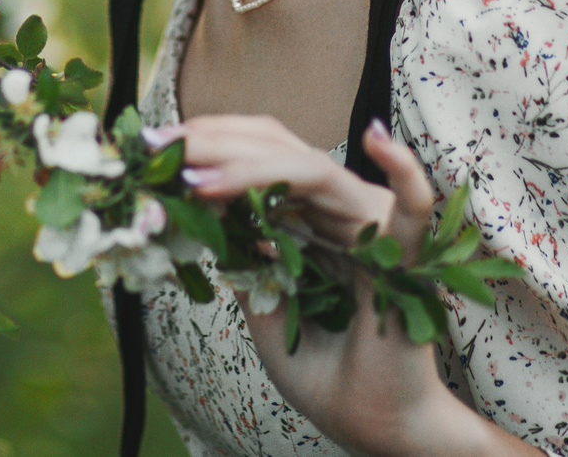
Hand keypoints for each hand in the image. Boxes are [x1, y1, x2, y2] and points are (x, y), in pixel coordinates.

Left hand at [155, 115, 537, 456]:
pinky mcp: (405, 261)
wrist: (374, 429)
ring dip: (252, 166)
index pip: (264, 155)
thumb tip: (201, 213)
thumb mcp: (264, 310)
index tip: (156, 147)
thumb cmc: (324, 374)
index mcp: (312, 217)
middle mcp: (342, 212)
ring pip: (315, 172)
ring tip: (197, 175)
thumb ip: (245, 263)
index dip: (213, 144)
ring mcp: (375, 230)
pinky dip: (404, 172)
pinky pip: (412, 211)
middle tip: (161, 145)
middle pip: (281, 151)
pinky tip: (379, 139)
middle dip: (217, 143)